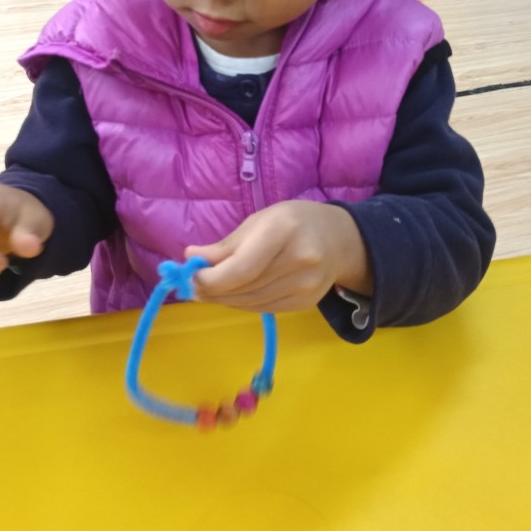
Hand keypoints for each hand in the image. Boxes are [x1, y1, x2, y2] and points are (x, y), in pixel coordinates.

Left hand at [185, 201, 370, 312]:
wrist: (340, 239)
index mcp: (283, 230)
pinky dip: (243, 303)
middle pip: (243, 288)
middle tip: (192, 287)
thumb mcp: (259, 221)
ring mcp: (305, 286)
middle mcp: (299, 260)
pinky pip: (263, 309)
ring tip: (210, 290)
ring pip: (250, 303)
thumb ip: (226, 245)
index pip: (241, 268)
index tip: (191, 277)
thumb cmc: (293, 222)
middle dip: (212, 290)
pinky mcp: (305, 304)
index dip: (211, 279)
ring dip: (224, 299)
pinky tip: (235, 293)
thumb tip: (190, 258)